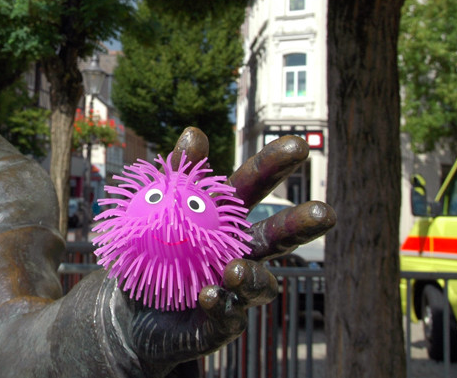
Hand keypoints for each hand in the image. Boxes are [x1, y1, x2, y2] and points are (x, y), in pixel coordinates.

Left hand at [125, 128, 335, 372]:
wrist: (131, 308)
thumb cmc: (150, 249)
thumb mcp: (154, 209)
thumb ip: (176, 175)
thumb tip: (195, 132)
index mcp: (225, 216)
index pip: (253, 187)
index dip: (274, 167)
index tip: (298, 146)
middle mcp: (240, 252)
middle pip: (276, 237)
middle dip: (301, 225)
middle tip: (325, 212)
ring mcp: (233, 290)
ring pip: (259, 284)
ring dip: (252, 277)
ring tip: (234, 270)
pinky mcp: (218, 323)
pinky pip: (225, 318)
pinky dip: (221, 306)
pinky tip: (208, 296)